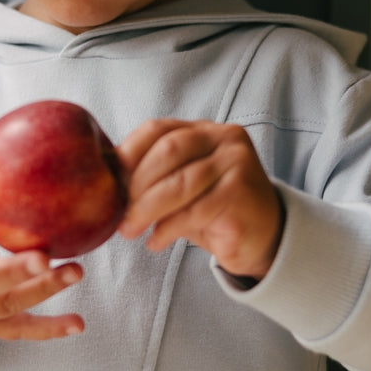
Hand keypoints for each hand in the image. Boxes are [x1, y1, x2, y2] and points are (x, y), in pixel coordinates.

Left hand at [117, 119, 283, 278]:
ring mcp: (237, 165)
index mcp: (205, 130)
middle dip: (136, 183)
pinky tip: (156, 241)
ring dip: (147, 209)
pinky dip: (168, 228)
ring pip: (181, 183)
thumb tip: (106, 180)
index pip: (158, 129)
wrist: (264, 236)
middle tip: (117, 212)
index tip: (107, 177)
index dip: (129, 151)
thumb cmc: (214, 209)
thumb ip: (156, 175)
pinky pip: (195, 211)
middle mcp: (225, 140)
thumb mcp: (184, 184)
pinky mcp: (241, 196)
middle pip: (169, 152)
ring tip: (130, 230)